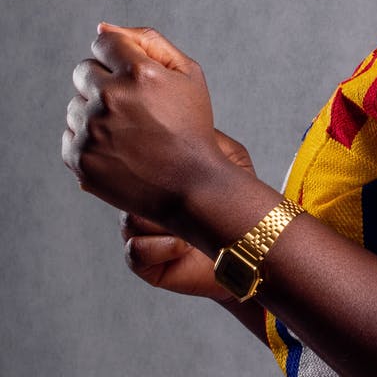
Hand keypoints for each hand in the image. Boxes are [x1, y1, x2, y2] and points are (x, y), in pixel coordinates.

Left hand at [63, 24, 226, 226]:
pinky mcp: (78, 158)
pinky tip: (117, 150)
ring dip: (95, 113)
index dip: (119, 59)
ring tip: (128, 133)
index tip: (133, 79)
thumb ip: (149, 41)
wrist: (192, 186)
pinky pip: (70, 134)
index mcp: (139, 72)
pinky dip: (89, 140)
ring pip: (75, 104)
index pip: (104, 43)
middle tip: (132, 109)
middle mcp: (110, 98)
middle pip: (83, 71)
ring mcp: (91, 130)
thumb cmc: (192, 127)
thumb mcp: (188, 75)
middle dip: (105, 83)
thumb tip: (102, 28)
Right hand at [120, 130, 257, 300]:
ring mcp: (140, 232)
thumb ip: (207, 137)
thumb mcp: (231, 159)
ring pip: (131, 220)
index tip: (176, 168)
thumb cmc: (240, 201)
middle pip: (127, 192)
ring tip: (194, 227)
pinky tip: (183, 246)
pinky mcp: (144, 263)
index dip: (150, 165)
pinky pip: (135, 250)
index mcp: (157, 177)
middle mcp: (143, 203)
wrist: (249, 248)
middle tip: (187, 201)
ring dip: (168, 224)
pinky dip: (162, 247)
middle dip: (159, 196)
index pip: (135, 162)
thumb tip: (186, 114)